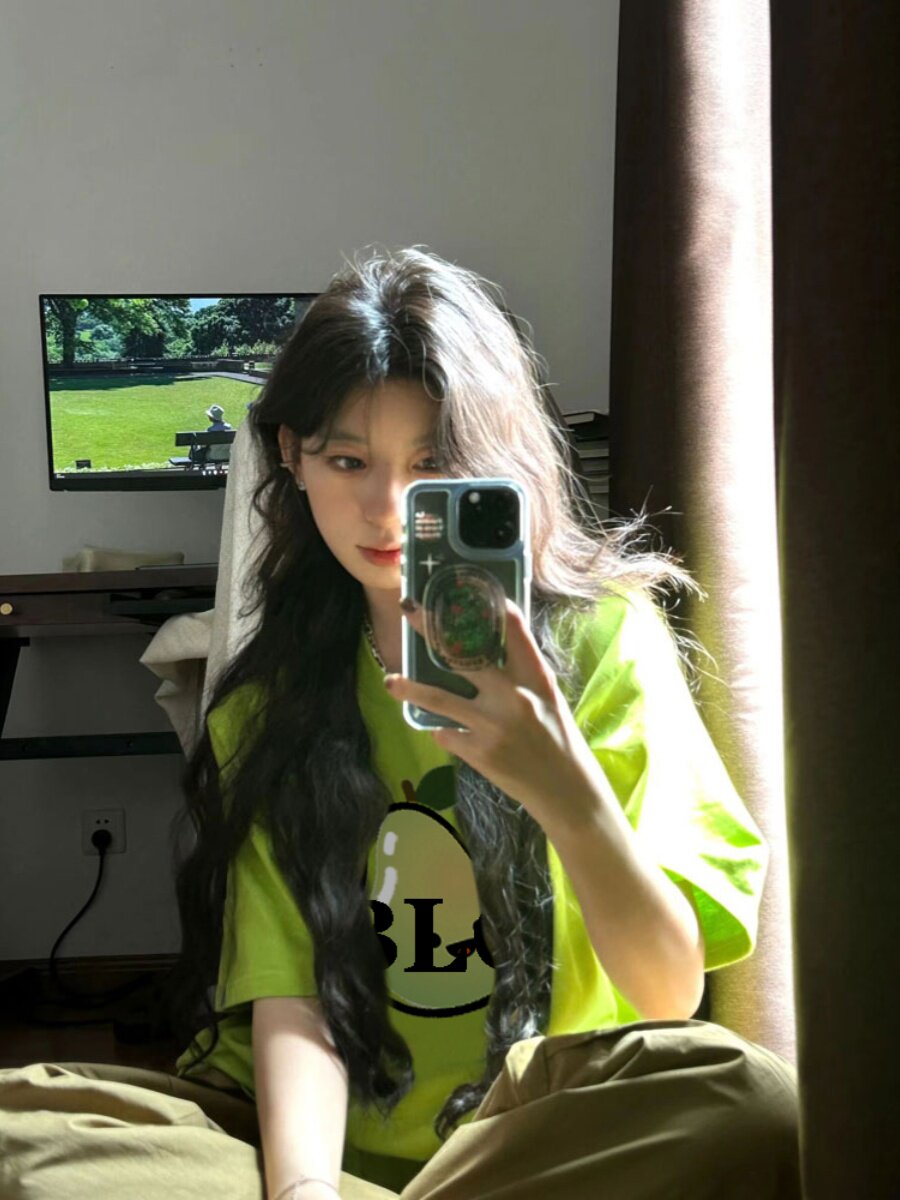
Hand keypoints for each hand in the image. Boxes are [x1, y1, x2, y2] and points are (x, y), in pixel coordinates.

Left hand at [385, 598, 609, 838]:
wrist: (564, 789)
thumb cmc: (557, 739)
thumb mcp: (547, 699)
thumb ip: (521, 675)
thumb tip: (486, 648)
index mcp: (536, 678)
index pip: (513, 630)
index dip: (491, 606)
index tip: (468, 588)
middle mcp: (513, 697)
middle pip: (463, 655)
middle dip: (430, 630)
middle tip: (408, 611)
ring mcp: (493, 725)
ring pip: (439, 699)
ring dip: (410, 689)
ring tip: (390, 681)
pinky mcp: (479, 752)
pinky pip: (446, 734)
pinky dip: (442, 731)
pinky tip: (444, 731)